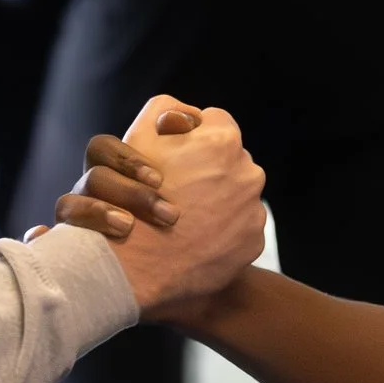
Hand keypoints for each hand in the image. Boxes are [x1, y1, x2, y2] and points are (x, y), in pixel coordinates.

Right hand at [71, 96, 264, 317]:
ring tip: (183, 219)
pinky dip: (222, 231)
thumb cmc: (129, 200)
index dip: (189, 137)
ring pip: (236, 194)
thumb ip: (164, 111)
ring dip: (216, 200)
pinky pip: (240, 228)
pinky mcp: (253, 242)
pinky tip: (195, 240)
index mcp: (223, 140)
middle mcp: (249, 172)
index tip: (172, 157)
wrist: (135, 271)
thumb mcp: (138, 137)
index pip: (214, 122)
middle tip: (175, 190)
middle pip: (228, 160)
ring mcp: (254, 210)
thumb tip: (188, 117)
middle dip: (206, 170)